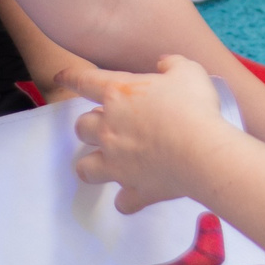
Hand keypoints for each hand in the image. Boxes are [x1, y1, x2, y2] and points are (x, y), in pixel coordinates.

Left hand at [69, 56, 238, 213]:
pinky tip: (135, 194)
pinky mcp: (134, 189)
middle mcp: (109, 130)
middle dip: (89, 126)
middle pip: (81, 128)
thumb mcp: (188, 72)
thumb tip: (164, 63)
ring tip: (105, 163)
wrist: (202, 152)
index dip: (71, 77)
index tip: (61, 76)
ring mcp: (118, 163)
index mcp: (118, 96)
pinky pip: (122, 201)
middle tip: (106, 125)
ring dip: (92, 165)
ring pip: (86, 168)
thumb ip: (172, 64)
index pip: (85, 82)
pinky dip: (127, 199)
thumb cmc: (193, 107)